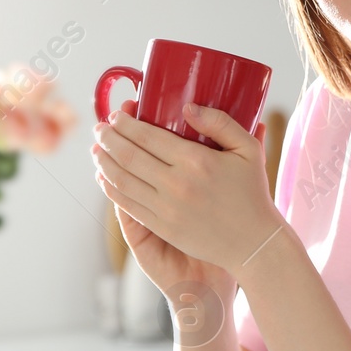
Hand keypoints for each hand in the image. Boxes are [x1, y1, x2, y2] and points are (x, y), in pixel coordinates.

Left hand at [91, 98, 284, 281]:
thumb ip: (221, 123)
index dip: (126, 124)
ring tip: (97, 150)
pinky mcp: (162, 227)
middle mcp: (177, 184)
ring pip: (122, 180)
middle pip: (129, 155)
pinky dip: (111, 189)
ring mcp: (166, 208)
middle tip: (100, 128)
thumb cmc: (253, 193)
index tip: (116, 115)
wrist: (253, 242)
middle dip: (108, 139)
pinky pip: (127, 204)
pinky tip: (105, 178)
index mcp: (196, 161)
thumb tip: (188, 107)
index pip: (148, 136)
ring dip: (104, 162)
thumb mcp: (249, 150)